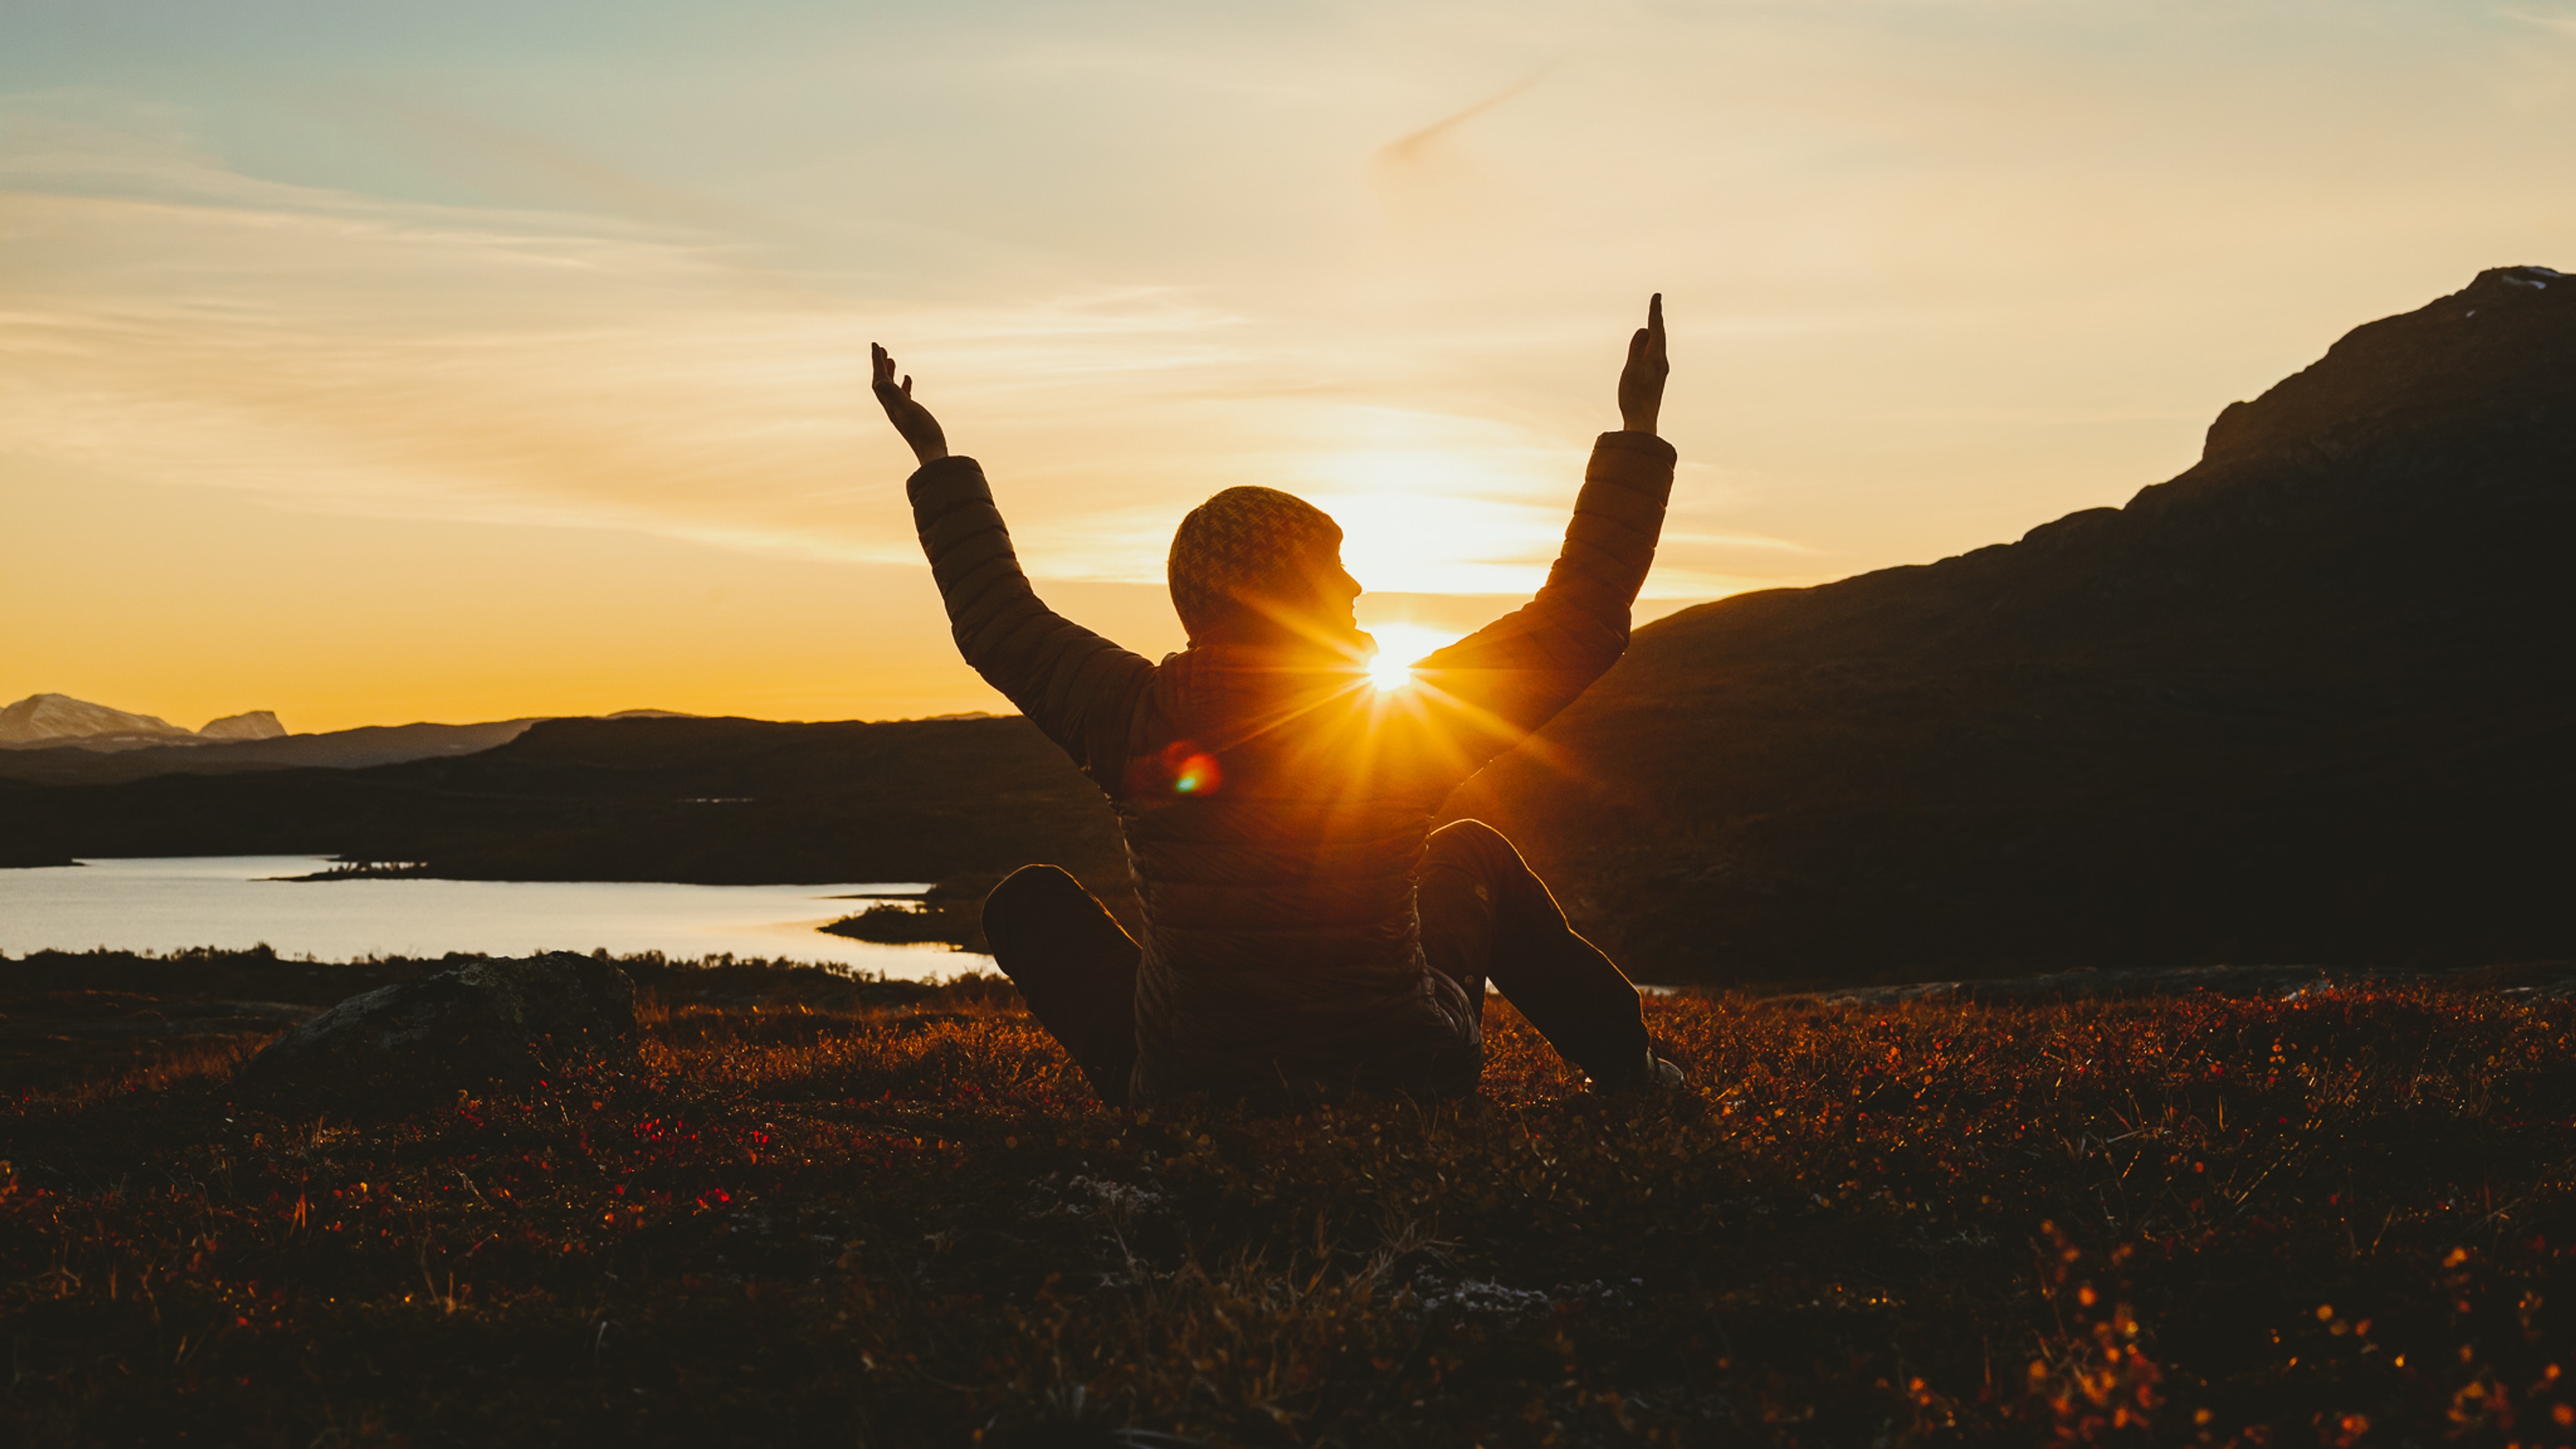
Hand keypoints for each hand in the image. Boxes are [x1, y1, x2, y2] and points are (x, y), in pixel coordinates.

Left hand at [871, 343, 948, 464]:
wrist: (932, 454)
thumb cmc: (923, 432)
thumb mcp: (909, 410)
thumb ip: (895, 395)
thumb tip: (878, 381)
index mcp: (890, 404)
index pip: (879, 379)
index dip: (877, 361)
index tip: (875, 344)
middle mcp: (892, 408)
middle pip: (881, 382)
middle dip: (880, 365)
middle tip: (881, 349)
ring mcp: (901, 413)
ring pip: (891, 389)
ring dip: (890, 373)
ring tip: (891, 360)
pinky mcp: (911, 417)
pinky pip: (903, 396)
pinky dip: (903, 385)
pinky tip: (908, 379)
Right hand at [1617, 293, 1667, 435]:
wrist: (1643, 422)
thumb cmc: (1634, 397)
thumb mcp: (1631, 370)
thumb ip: (1637, 349)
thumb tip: (1644, 329)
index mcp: (1656, 357)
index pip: (1656, 329)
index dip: (1655, 312)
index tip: (1657, 296)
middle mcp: (1661, 362)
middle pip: (1661, 335)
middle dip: (1657, 318)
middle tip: (1656, 302)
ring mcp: (1660, 371)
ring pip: (1660, 345)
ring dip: (1657, 330)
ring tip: (1655, 321)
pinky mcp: (1657, 379)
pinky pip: (1657, 353)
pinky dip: (1654, 343)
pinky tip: (1652, 349)